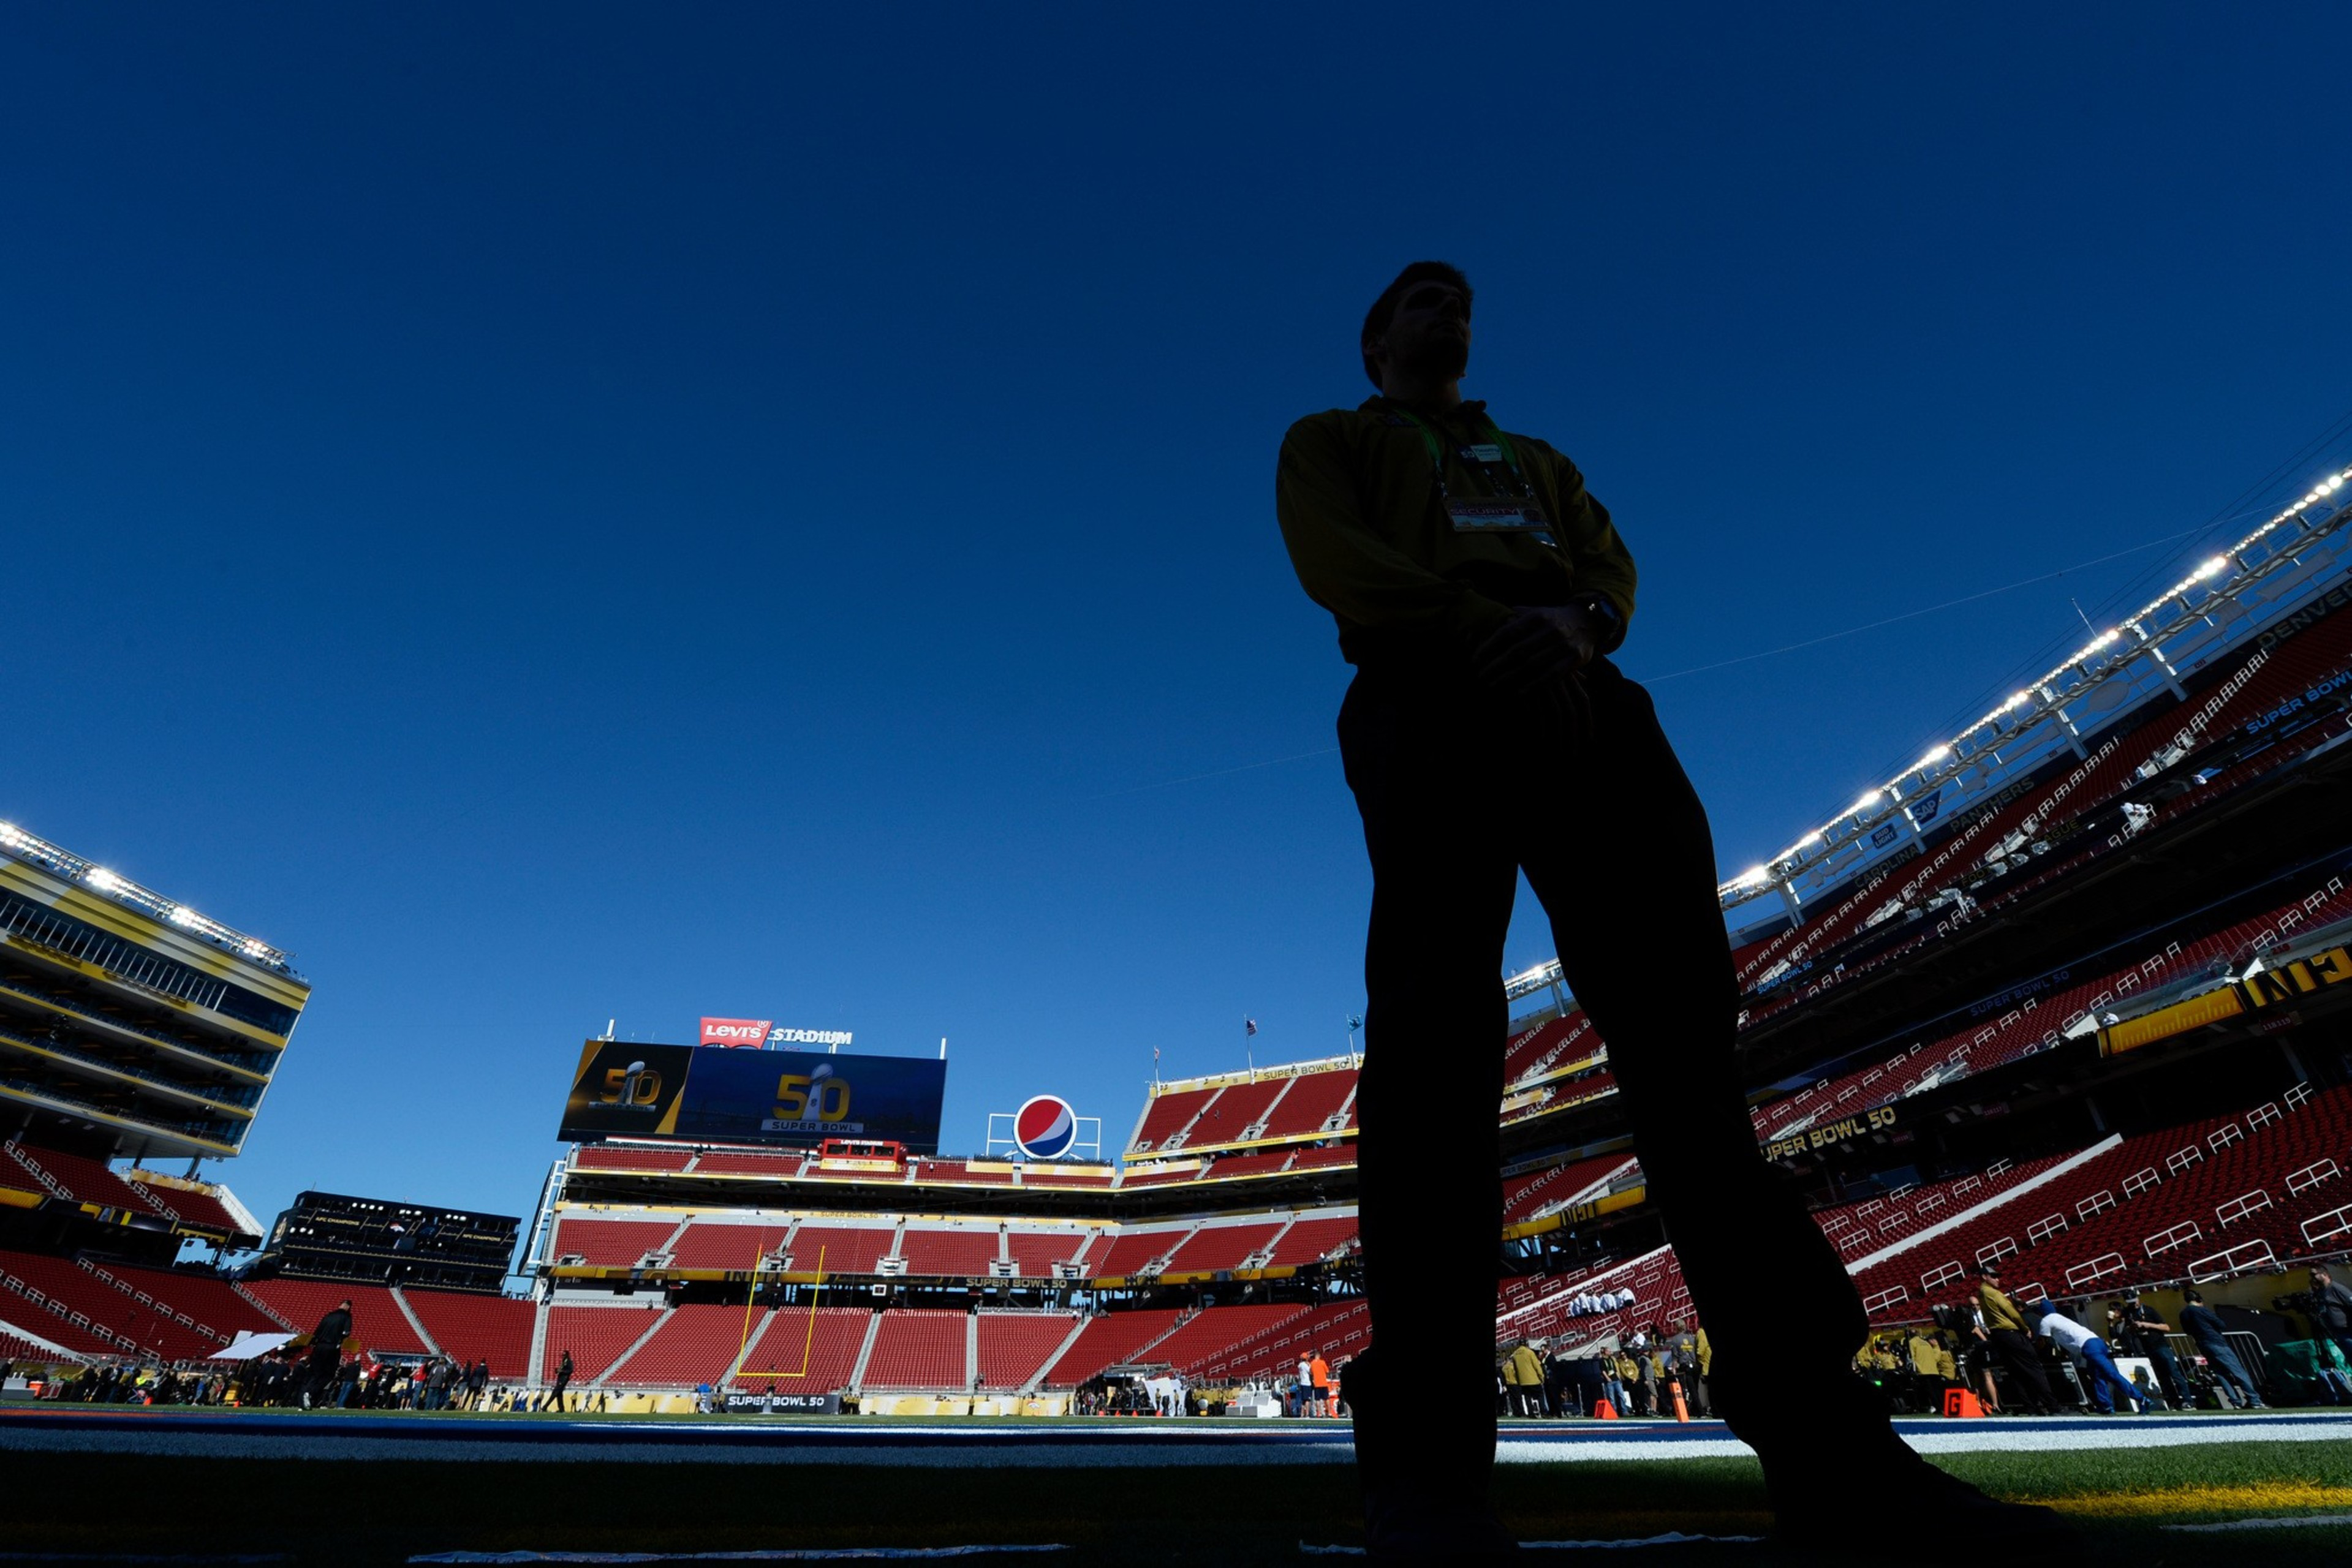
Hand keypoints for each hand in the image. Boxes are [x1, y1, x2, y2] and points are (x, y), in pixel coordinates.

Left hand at [1472, 603, 1600, 692]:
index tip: (1475, 659)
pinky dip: (1535, 685)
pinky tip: (1519, 692)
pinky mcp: (1575, 658)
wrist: (1589, 621)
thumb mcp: (1537, 611)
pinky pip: (1552, 675)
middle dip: (1496, 666)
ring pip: (1532, 665)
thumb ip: (1517, 616)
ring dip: (1511, 677)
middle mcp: (1550, 630)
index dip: (1489, 647)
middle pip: (1517, 652)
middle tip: (1481, 676)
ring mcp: (1564, 645)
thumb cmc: (1553, 620)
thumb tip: (1496, 618)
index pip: (1507, 633)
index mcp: (1537, 617)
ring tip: (1495, 685)